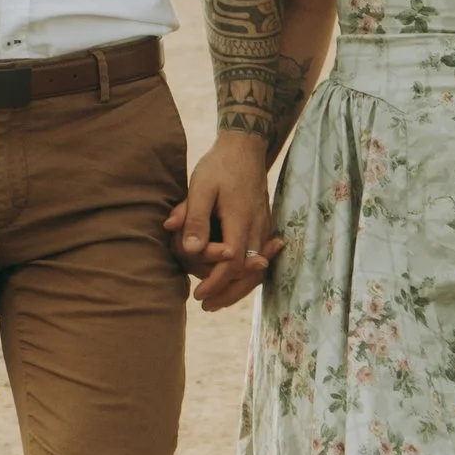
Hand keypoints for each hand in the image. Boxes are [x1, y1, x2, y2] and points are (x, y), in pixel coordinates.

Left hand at [167, 130, 283, 309]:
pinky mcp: (265, 227)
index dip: (216, 282)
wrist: (245, 149)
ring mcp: (265, 228)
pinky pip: (259, 259)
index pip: (233, 263)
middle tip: (206, 305)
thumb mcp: (201, 187)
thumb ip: (194, 217)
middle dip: (228, 293)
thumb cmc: (219, 167)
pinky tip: (231, 282)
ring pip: (257, 269)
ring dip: (238, 287)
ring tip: (216, 300)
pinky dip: (246, 275)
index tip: (198, 294)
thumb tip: (189, 249)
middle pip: (249, 273)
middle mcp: (258, 228)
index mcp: (241, 220)